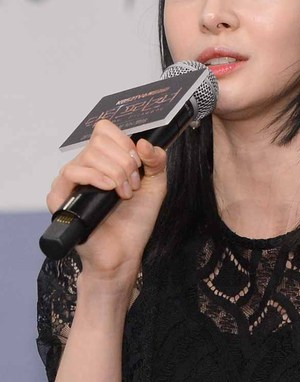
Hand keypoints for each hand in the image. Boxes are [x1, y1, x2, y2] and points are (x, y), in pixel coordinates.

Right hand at [47, 119, 167, 286]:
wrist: (125, 251)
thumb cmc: (135, 220)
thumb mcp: (156, 185)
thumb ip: (156, 161)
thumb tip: (144, 143)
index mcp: (105, 159)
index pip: (104, 130)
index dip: (124, 142)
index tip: (138, 163)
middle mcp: (86, 166)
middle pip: (99, 141)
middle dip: (124, 162)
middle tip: (133, 184)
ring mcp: (72, 181)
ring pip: (88, 155)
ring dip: (114, 172)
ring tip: (124, 193)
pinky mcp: (61, 197)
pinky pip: (71, 172)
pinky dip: (95, 177)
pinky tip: (109, 190)